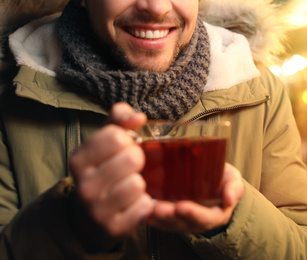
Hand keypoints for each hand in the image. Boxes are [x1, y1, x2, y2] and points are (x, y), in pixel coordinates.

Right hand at [69, 102, 154, 235]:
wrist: (92, 213)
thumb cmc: (104, 167)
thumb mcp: (106, 138)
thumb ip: (120, 118)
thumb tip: (139, 117)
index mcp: (78, 160)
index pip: (116, 136)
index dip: (127, 138)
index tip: (124, 146)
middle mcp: (83, 186)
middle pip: (131, 159)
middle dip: (137, 159)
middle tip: (131, 166)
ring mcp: (96, 210)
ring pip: (137, 184)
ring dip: (140, 183)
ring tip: (131, 184)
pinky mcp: (113, 228)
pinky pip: (144, 208)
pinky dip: (145, 204)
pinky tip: (134, 202)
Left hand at [145, 163, 244, 233]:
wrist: (213, 181)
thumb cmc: (223, 180)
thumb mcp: (233, 180)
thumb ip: (234, 188)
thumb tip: (229, 199)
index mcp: (216, 215)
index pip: (205, 218)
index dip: (193, 213)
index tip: (181, 206)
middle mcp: (197, 221)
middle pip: (183, 223)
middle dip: (169, 217)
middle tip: (158, 209)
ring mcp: (182, 220)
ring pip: (169, 223)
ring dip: (157, 219)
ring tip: (147, 210)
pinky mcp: (170, 216)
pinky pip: (160, 220)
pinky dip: (150, 217)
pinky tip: (141, 211)